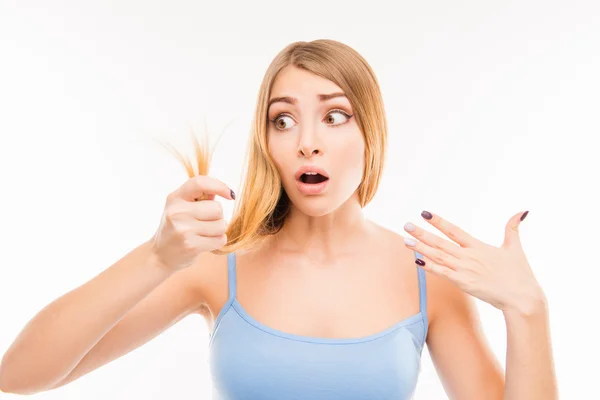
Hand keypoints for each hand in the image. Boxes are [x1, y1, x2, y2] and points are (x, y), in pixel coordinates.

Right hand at [151, 175, 234, 271]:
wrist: (160, 255)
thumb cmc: (177, 228)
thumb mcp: (182, 207)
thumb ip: (201, 197)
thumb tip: (226, 192)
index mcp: (175, 198)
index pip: (200, 183)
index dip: (219, 186)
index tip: (230, 195)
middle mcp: (177, 212)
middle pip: (217, 208)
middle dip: (217, 216)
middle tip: (205, 223)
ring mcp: (183, 229)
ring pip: (221, 225)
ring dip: (218, 231)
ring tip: (203, 234)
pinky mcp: (191, 246)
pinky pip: (220, 240)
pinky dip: (217, 242)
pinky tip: (204, 243)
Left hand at [403, 210, 544, 313]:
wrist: (522, 299)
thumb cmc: (520, 275)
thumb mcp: (515, 248)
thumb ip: (513, 229)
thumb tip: (522, 211)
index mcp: (479, 247)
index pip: (454, 230)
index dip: (438, 221)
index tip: (424, 213)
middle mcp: (469, 256)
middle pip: (441, 242)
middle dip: (422, 234)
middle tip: (406, 225)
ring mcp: (465, 270)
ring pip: (438, 256)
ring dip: (421, 248)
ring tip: (405, 240)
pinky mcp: (464, 283)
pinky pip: (443, 273)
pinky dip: (429, 267)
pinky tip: (417, 261)